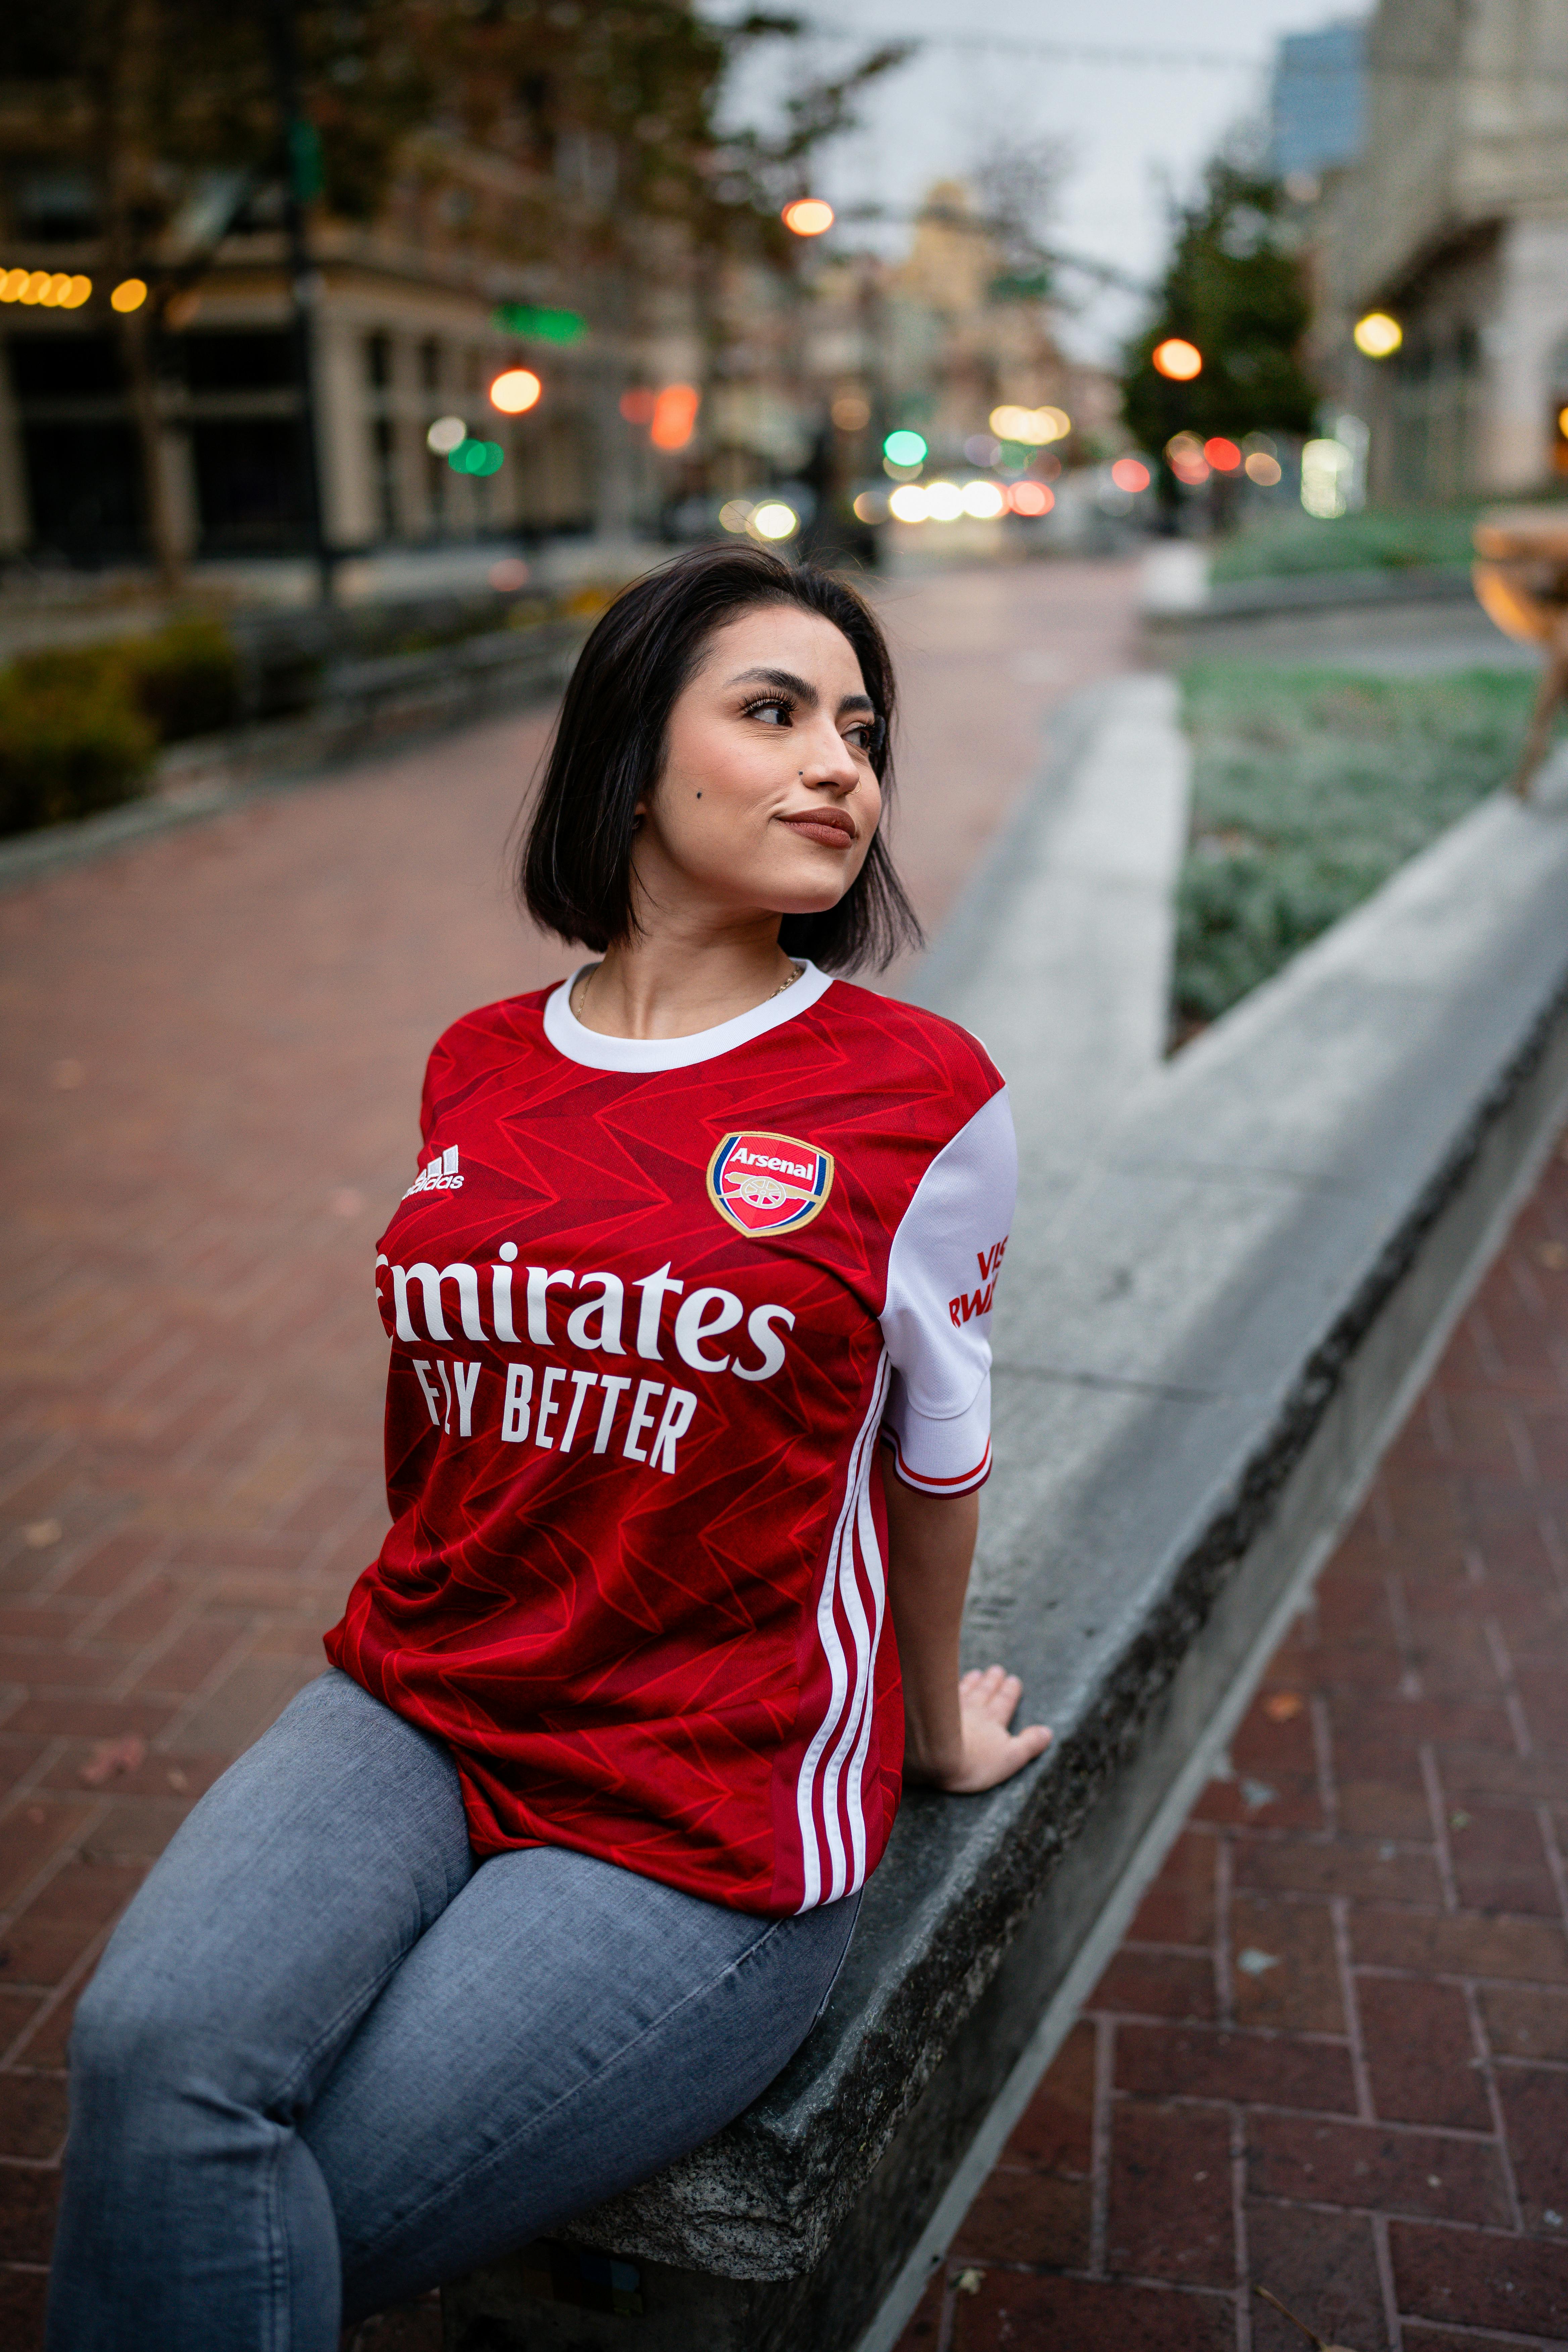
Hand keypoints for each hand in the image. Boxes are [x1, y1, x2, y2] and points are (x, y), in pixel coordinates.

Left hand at [909, 1664, 1051, 1793]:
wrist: (934, 1756)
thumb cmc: (974, 1763)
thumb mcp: (1010, 1758)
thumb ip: (1029, 1744)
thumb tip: (1047, 1731)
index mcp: (993, 1720)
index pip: (1004, 1702)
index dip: (1010, 1691)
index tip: (1013, 1680)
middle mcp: (974, 1709)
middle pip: (985, 1692)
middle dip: (992, 1681)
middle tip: (997, 1669)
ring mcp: (951, 1707)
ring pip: (965, 1689)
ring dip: (972, 1681)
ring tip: (976, 1673)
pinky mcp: (931, 1709)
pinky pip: (943, 1691)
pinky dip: (948, 1683)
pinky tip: (945, 1680)